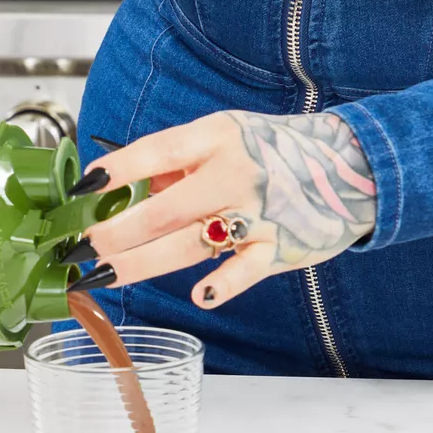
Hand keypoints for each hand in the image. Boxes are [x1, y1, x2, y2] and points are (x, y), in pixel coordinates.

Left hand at [66, 111, 376, 307]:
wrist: (351, 165)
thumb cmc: (273, 151)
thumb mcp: (224, 137)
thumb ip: (176, 162)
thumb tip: (120, 185)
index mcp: (218, 138)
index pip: (157, 152)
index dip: (117, 170)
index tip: (82, 188)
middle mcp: (235, 174)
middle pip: (164, 209)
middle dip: (115, 231)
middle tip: (80, 247)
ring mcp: (258, 213)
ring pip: (190, 243)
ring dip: (141, 262)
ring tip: (103, 275)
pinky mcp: (278, 248)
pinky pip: (246, 270)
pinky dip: (224, 284)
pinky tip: (199, 296)